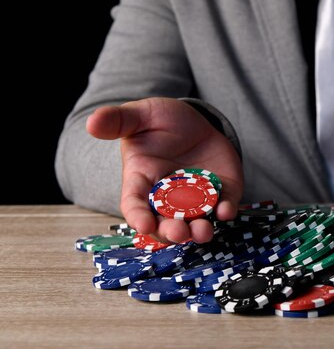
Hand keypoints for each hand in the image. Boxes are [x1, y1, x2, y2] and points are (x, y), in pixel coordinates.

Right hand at [86, 97, 243, 242]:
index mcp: (142, 181)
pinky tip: (227, 211)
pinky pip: (224, 206)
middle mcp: (168, 197)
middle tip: (178, 233)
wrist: (196, 121)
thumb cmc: (161, 121)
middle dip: (171, 232)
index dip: (137, 217)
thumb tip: (92, 122)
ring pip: (195, 222)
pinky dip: (226, 211)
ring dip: (199, 231)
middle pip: (165, 223)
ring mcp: (195, 198)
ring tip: (203, 231)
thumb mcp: (140, 115)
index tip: (142, 225)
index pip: (135, 204)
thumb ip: (118, 120)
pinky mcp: (220, 192)